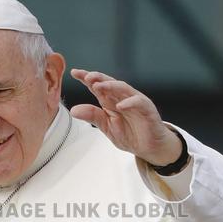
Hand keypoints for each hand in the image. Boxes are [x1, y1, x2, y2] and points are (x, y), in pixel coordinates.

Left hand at [68, 69, 182, 166]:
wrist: (149, 148)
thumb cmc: (130, 134)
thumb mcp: (106, 127)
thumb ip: (92, 116)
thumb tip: (73, 110)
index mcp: (110, 101)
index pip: (97, 86)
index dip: (86, 78)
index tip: (74, 73)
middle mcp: (122, 97)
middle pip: (110, 83)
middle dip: (98, 78)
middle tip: (87, 77)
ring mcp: (135, 102)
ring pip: (124, 88)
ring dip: (111, 86)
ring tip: (99, 86)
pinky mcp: (147, 109)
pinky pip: (139, 103)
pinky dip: (130, 103)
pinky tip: (120, 105)